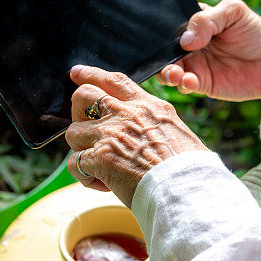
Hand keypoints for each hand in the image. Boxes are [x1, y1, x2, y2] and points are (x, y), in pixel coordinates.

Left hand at [66, 66, 207, 207]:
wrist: (186, 188)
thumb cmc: (187, 168)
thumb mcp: (175, 130)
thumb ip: (153, 123)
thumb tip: (144, 132)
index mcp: (147, 106)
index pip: (115, 81)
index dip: (92, 74)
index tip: (77, 73)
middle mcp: (127, 114)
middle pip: (83, 96)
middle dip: (77, 111)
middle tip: (84, 128)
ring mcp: (111, 133)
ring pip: (73, 132)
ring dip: (81, 150)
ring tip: (99, 166)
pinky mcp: (101, 157)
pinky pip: (74, 163)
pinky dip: (83, 176)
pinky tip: (101, 183)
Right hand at [156, 0, 260, 100]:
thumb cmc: (254, 31)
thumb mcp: (234, 12)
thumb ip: (208, 19)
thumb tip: (185, 39)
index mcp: (195, 23)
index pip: (170, 24)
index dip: (162, 29)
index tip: (160, 34)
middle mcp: (190, 44)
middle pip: (164, 49)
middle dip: (158, 55)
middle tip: (164, 58)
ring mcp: (195, 64)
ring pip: (169, 69)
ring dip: (166, 72)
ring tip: (174, 73)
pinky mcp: (202, 83)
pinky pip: (185, 85)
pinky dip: (182, 84)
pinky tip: (189, 81)